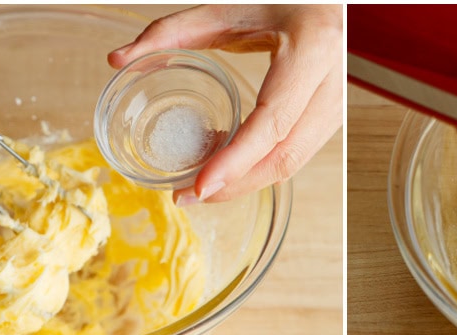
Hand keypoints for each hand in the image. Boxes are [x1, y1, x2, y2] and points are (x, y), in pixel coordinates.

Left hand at [109, 5, 342, 204]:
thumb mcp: (225, 8)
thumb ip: (171, 31)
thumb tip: (118, 58)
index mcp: (310, 49)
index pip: (273, 121)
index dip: (236, 160)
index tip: (199, 185)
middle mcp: (331, 80)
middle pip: (286, 155)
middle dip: (237, 184)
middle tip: (189, 195)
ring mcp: (338, 101)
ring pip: (294, 161)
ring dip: (248, 180)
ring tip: (203, 183)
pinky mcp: (332, 112)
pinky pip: (298, 151)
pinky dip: (261, 166)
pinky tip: (229, 164)